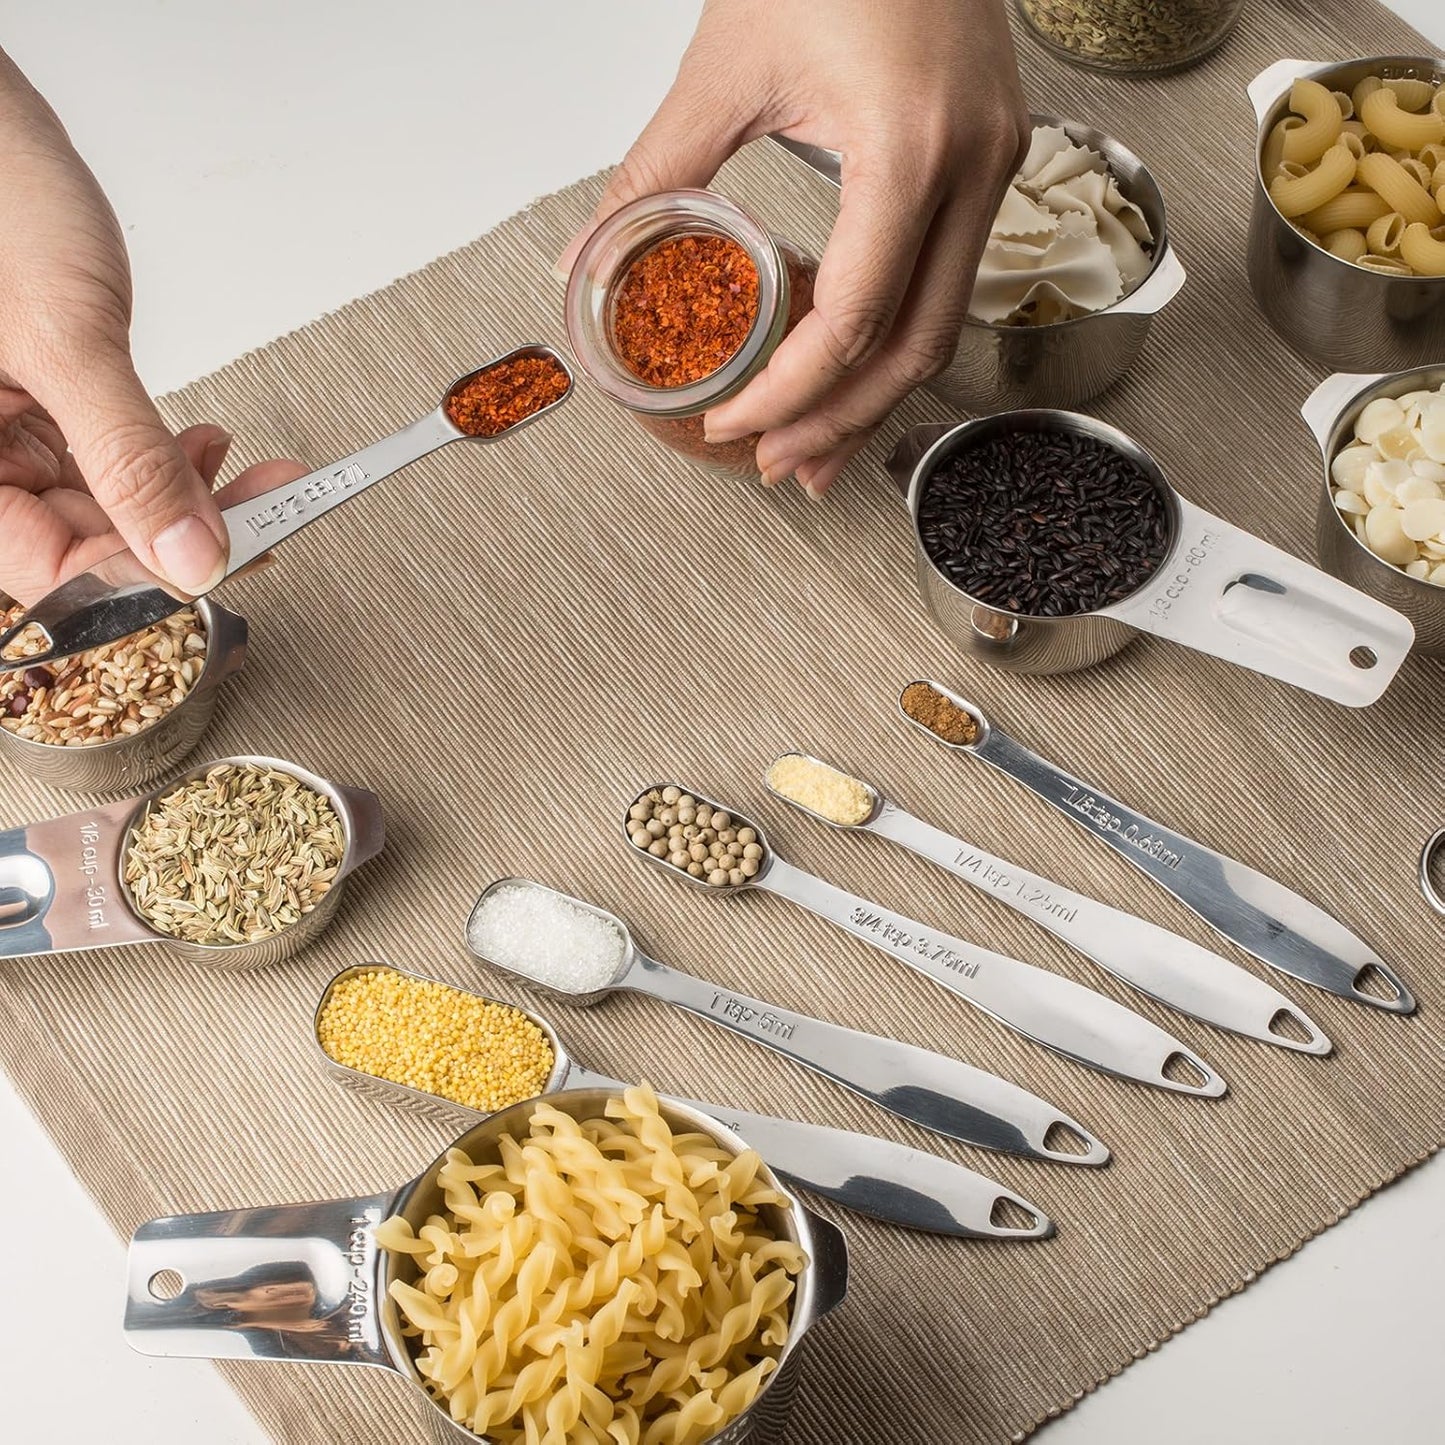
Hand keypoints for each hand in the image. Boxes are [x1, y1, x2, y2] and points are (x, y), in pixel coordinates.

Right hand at [0, 50, 300, 604]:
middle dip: (189, 536)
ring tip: (260, 480)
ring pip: (114, 512)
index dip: (145, 577)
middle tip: (271, 515)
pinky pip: (115, 467)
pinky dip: (171, 463)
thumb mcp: (67, 340)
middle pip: (91, 548)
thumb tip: (191, 558)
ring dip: (193, 500)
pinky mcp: (46, 414)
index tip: (227, 559)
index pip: (55, 571)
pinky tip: (211, 449)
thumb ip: (130, 457)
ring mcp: (10, 440)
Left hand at [560, 0, 1028, 496]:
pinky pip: (952, 281)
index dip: (792, 392)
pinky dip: (898, 338)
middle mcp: (973, 167)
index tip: (736, 425)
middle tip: (780, 467)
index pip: (854, 319)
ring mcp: (997, 166)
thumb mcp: (727, 64)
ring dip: (876, 397)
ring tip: (814, 447)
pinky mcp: (994, 160)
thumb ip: (657, 172)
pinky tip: (853, 369)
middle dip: (842, 423)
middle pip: (917, 348)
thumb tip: (588, 262)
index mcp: (909, 148)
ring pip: (947, 327)